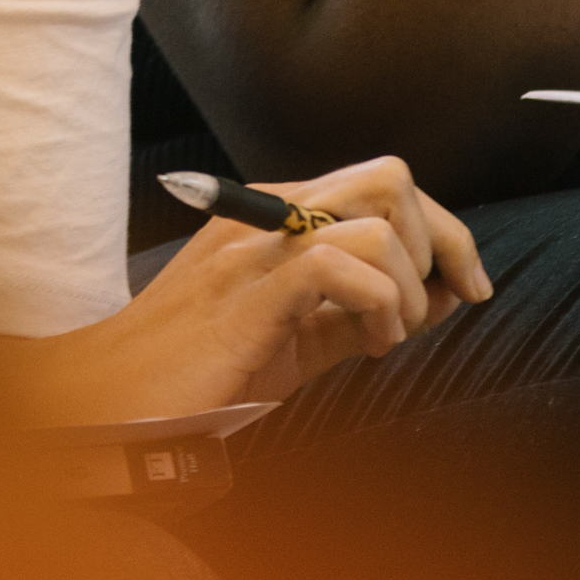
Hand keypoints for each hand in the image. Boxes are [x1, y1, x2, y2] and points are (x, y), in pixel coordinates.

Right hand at [3, 158, 488, 427]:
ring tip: (382, 339)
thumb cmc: (201, 371)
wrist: (111, 401)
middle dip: (440, 247)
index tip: (469, 290)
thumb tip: (451, 291)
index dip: (445, 233)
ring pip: (378, 220)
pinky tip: (365, 347)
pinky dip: (378, 307)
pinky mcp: (247, 291)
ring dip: (407, 290)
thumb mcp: (301, 334)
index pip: (385, 181)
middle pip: (391, 178)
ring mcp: (253, 245)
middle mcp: (266, 210)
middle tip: (425, 315)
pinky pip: (342, 267)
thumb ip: (370, 306)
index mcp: (275, 210)